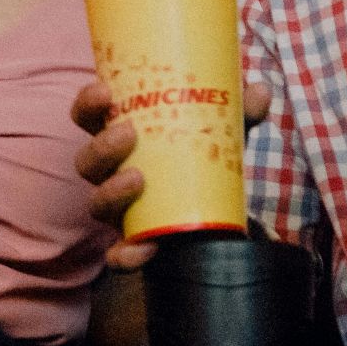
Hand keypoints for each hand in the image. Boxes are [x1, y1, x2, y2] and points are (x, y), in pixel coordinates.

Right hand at [72, 79, 272, 270]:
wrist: (217, 204)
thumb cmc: (204, 152)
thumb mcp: (222, 128)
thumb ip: (240, 110)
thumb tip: (259, 90)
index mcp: (121, 135)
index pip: (89, 116)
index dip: (88, 103)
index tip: (104, 90)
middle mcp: (112, 172)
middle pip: (87, 161)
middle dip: (101, 147)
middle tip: (128, 132)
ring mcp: (120, 209)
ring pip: (97, 204)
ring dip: (111, 191)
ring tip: (137, 179)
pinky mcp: (134, 241)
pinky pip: (119, 254)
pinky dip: (126, 255)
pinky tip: (146, 248)